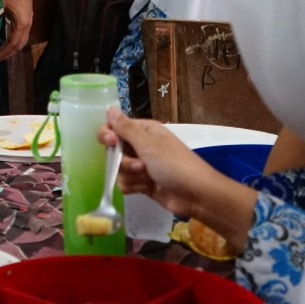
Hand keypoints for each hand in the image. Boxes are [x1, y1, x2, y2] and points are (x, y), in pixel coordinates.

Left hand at [0, 0, 31, 60]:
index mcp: (21, 24)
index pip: (13, 42)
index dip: (5, 51)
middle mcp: (27, 26)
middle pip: (20, 45)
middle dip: (10, 53)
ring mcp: (29, 24)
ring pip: (23, 41)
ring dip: (14, 49)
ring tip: (4, 53)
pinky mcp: (27, 21)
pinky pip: (23, 36)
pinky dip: (16, 42)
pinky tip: (8, 44)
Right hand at [99, 109, 254, 248]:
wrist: (196, 195)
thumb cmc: (175, 165)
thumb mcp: (149, 144)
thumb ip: (125, 128)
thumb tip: (109, 108)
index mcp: (143, 131)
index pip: (113, 127)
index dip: (107, 135)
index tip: (111, 142)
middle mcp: (140, 146)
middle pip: (113, 151)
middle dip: (123, 161)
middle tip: (141, 166)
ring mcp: (141, 166)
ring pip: (118, 169)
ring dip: (131, 175)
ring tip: (148, 178)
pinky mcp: (142, 184)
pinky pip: (124, 183)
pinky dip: (134, 187)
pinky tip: (147, 188)